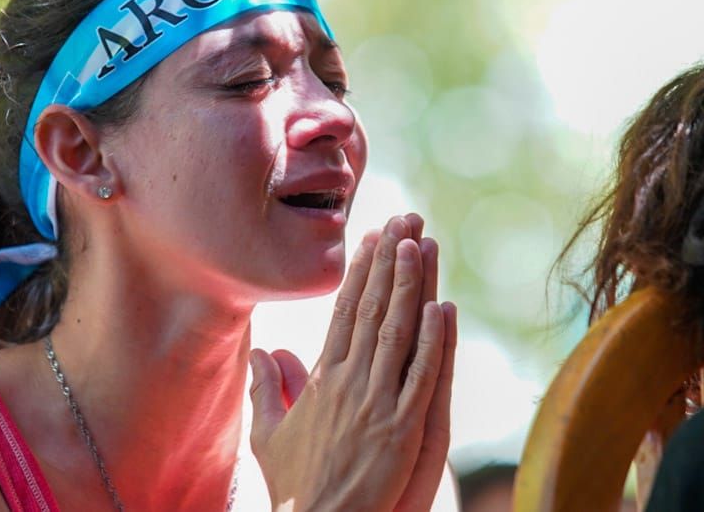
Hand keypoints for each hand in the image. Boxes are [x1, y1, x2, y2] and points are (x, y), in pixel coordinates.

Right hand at [249, 214, 456, 511]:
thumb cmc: (295, 487)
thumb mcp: (270, 434)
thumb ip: (267, 388)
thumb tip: (262, 350)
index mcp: (321, 380)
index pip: (344, 311)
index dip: (361, 271)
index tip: (372, 236)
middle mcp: (348, 382)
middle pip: (372, 309)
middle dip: (390, 261)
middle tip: (405, 219)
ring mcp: (376, 404)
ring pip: (397, 333)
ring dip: (410, 285)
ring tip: (420, 243)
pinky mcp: (401, 430)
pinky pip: (422, 377)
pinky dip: (434, 342)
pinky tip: (442, 307)